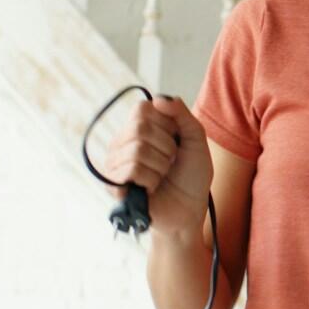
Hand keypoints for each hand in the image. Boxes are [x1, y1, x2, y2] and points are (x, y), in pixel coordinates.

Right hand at [102, 95, 213, 239]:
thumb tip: (159, 99)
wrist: (189, 209)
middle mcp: (122, 141)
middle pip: (139, 129)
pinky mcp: (113, 184)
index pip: (142, 108)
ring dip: (160, 167)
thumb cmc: (191, 176)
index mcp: (139, 127)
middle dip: (166, 148)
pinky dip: (151, 181)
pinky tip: (150, 188)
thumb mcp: (196, 139)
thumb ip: (181, 114)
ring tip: (161, 177)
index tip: (175, 140)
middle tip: (169, 163)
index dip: (166, 124)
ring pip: (137, 151)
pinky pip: (131, 170)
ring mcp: (115, 162)